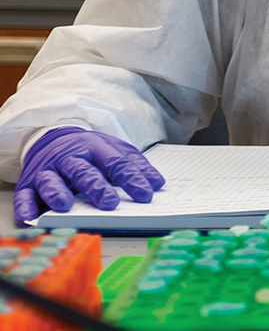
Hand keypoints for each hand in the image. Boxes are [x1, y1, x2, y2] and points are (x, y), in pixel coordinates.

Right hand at [14, 127, 165, 222]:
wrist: (54, 136)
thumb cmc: (90, 150)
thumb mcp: (115, 150)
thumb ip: (135, 166)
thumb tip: (157, 184)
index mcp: (95, 148)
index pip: (116, 163)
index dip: (131, 179)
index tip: (146, 194)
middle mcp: (70, 157)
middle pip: (84, 171)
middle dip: (97, 187)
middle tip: (110, 204)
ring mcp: (48, 170)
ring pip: (51, 180)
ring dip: (58, 192)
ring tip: (65, 206)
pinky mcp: (28, 183)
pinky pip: (24, 195)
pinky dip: (25, 207)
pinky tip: (30, 219)